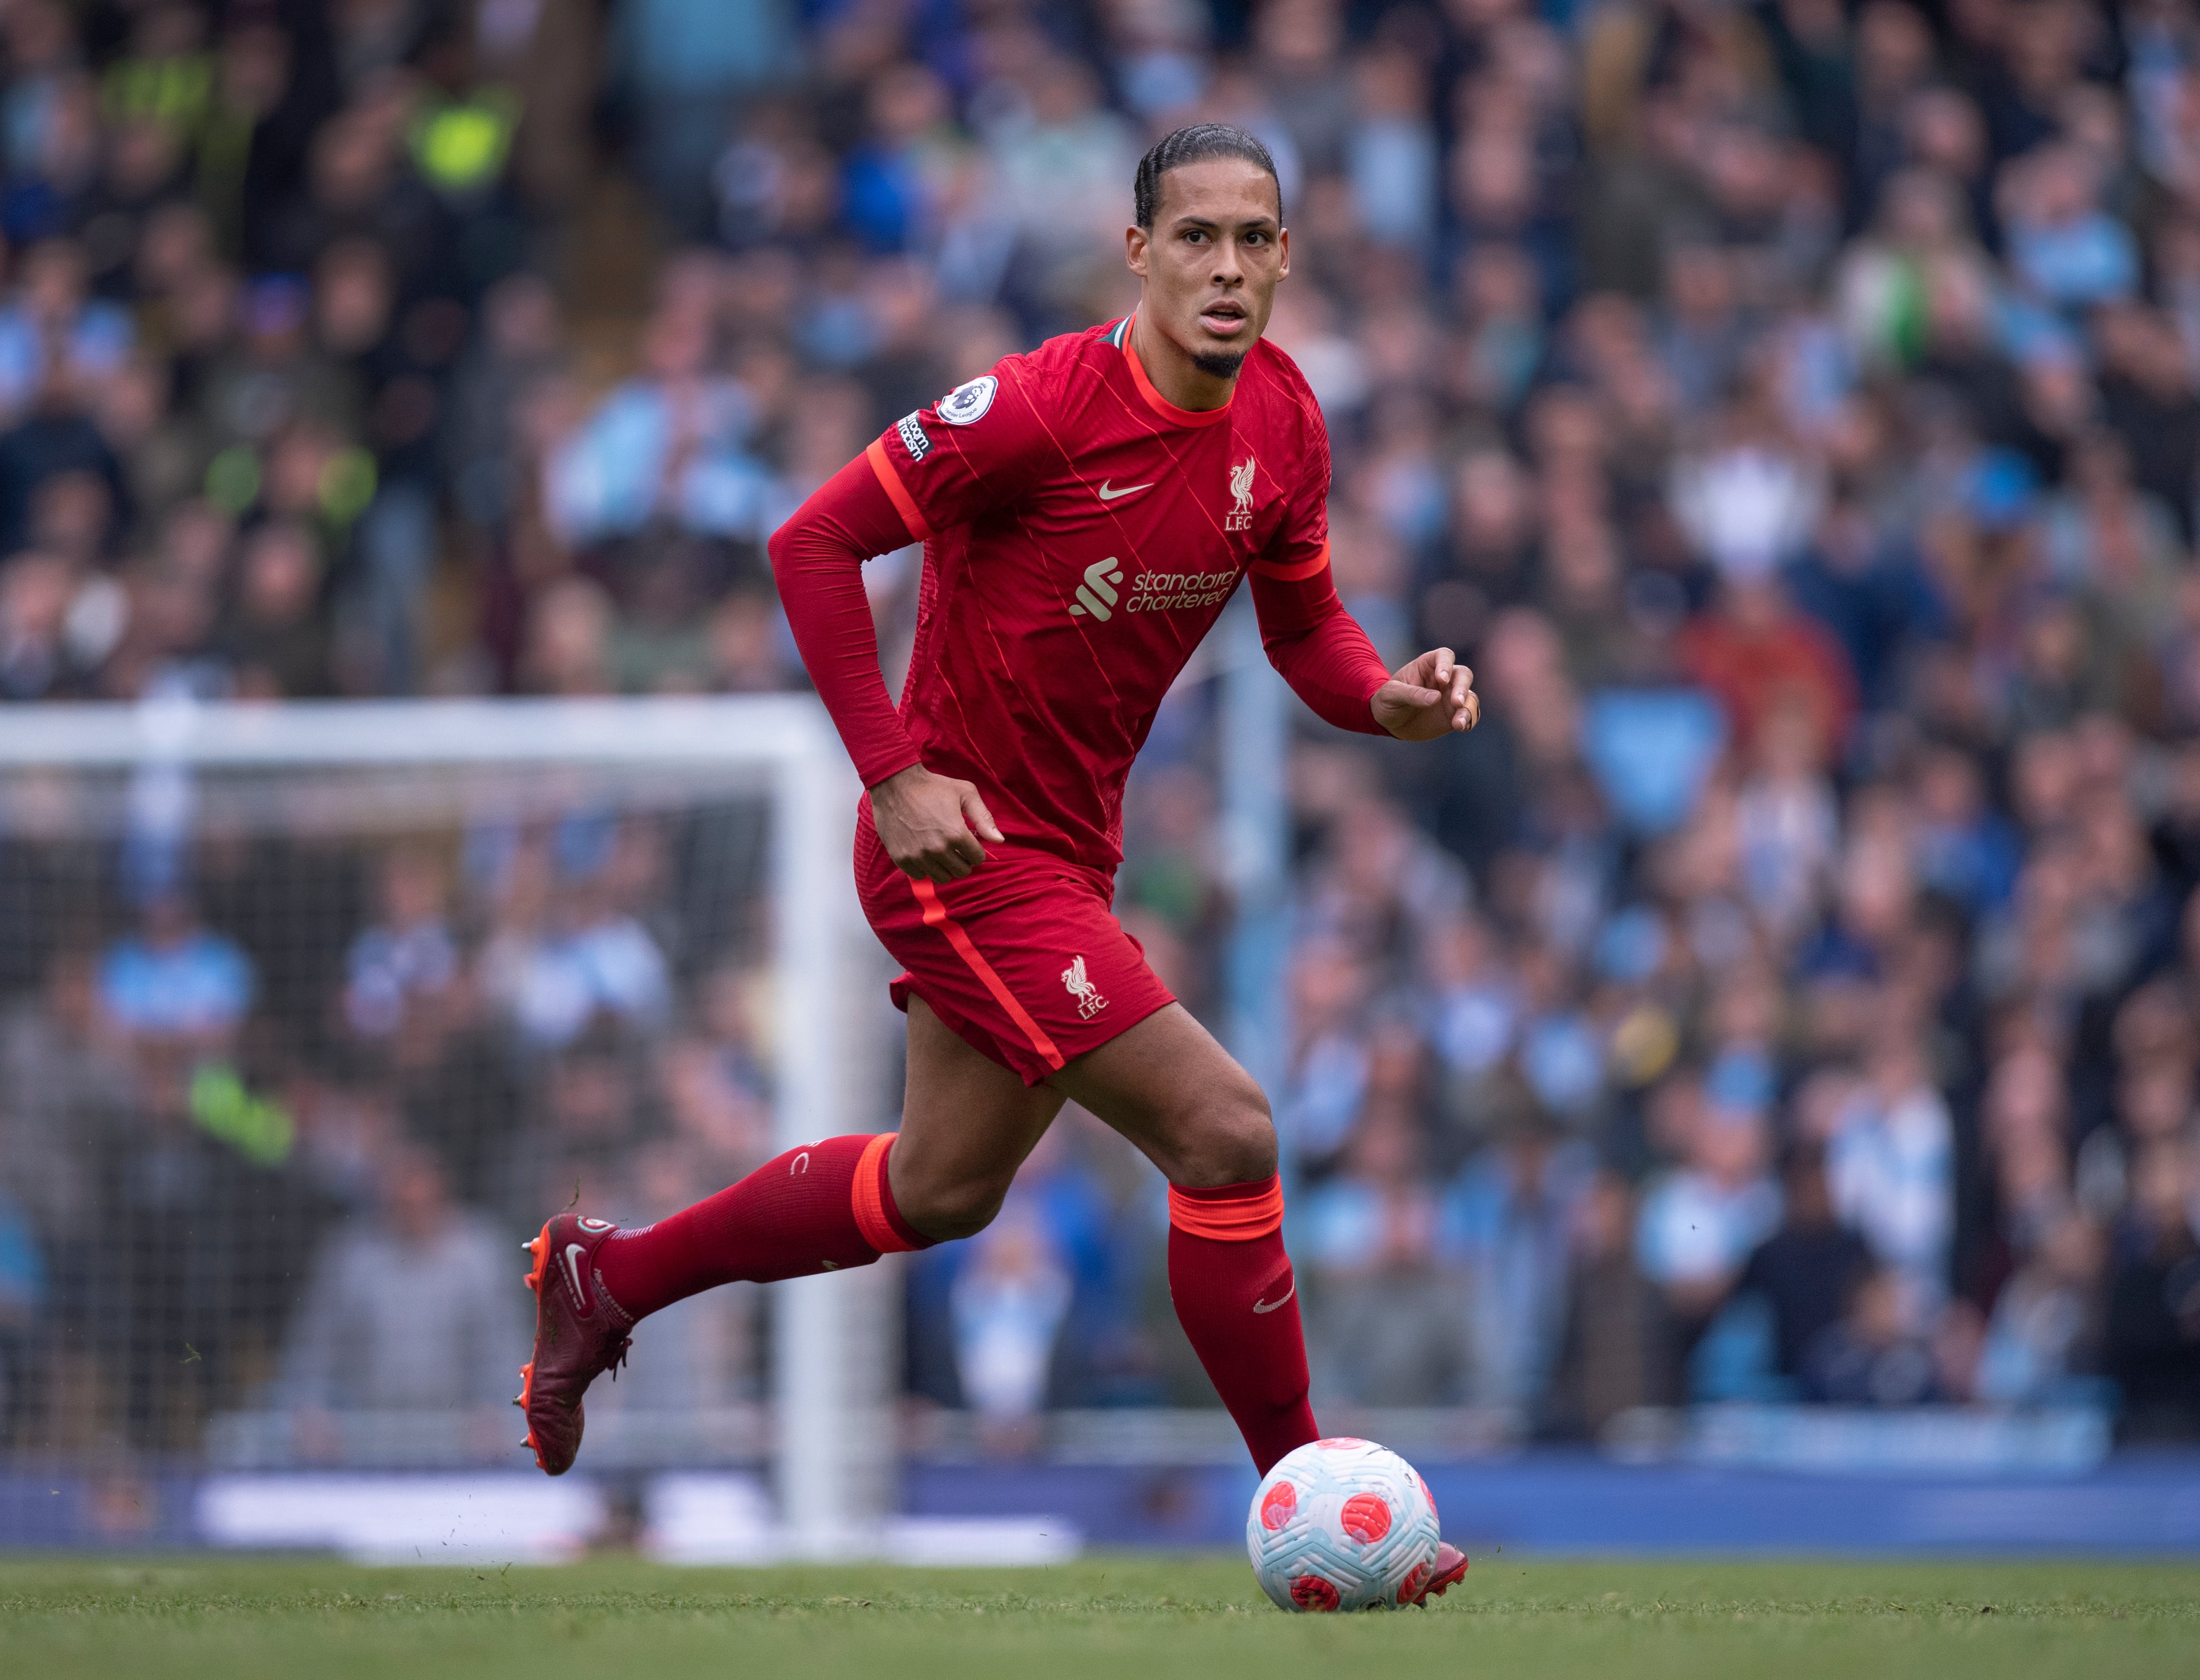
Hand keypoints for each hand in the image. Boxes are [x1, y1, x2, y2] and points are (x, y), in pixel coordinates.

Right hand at [870, 764, 1003, 881]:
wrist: (894, 785)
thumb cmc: (933, 786)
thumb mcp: (965, 793)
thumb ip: (984, 818)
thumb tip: (1000, 841)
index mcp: (956, 834)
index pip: (977, 859)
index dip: (976, 850)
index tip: (969, 842)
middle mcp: (938, 849)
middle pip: (962, 871)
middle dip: (963, 860)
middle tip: (956, 847)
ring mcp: (918, 856)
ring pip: (942, 878)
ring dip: (945, 867)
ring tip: (941, 851)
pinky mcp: (902, 859)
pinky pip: (921, 876)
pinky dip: (925, 868)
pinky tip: (924, 852)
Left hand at [1370, 647, 1479, 741]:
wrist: (1388, 722)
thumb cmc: (1387, 701)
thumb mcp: (1391, 695)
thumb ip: (1411, 694)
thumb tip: (1436, 698)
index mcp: (1427, 666)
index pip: (1444, 656)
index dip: (1446, 665)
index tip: (1442, 679)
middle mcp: (1444, 679)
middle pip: (1463, 675)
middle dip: (1462, 688)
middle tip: (1456, 702)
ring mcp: (1451, 696)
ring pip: (1469, 696)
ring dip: (1468, 708)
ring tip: (1458, 723)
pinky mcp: (1454, 714)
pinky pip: (1469, 714)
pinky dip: (1470, 720)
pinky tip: (1462, 728)